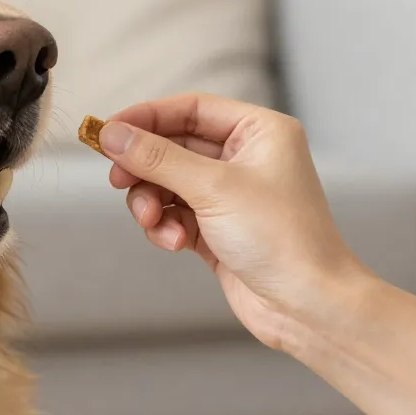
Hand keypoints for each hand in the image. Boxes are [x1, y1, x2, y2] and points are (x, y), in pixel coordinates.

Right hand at [92, 93, 369, 351]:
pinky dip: (166, 227)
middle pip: (174, 146)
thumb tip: (112, 134)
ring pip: (168, 184)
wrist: (307, 305)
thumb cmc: (280, 238)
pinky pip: (175, 215)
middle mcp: (246, 158)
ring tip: (152, 222)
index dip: (146, 118)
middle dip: (145, 167)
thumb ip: (157, 158)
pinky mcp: (218, 229)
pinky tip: (175, 243)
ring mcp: (232, 195)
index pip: (191, 109)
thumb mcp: (213, 188)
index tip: (108, 133)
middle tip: (118, 180)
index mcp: (259, 131)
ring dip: (152, 202)